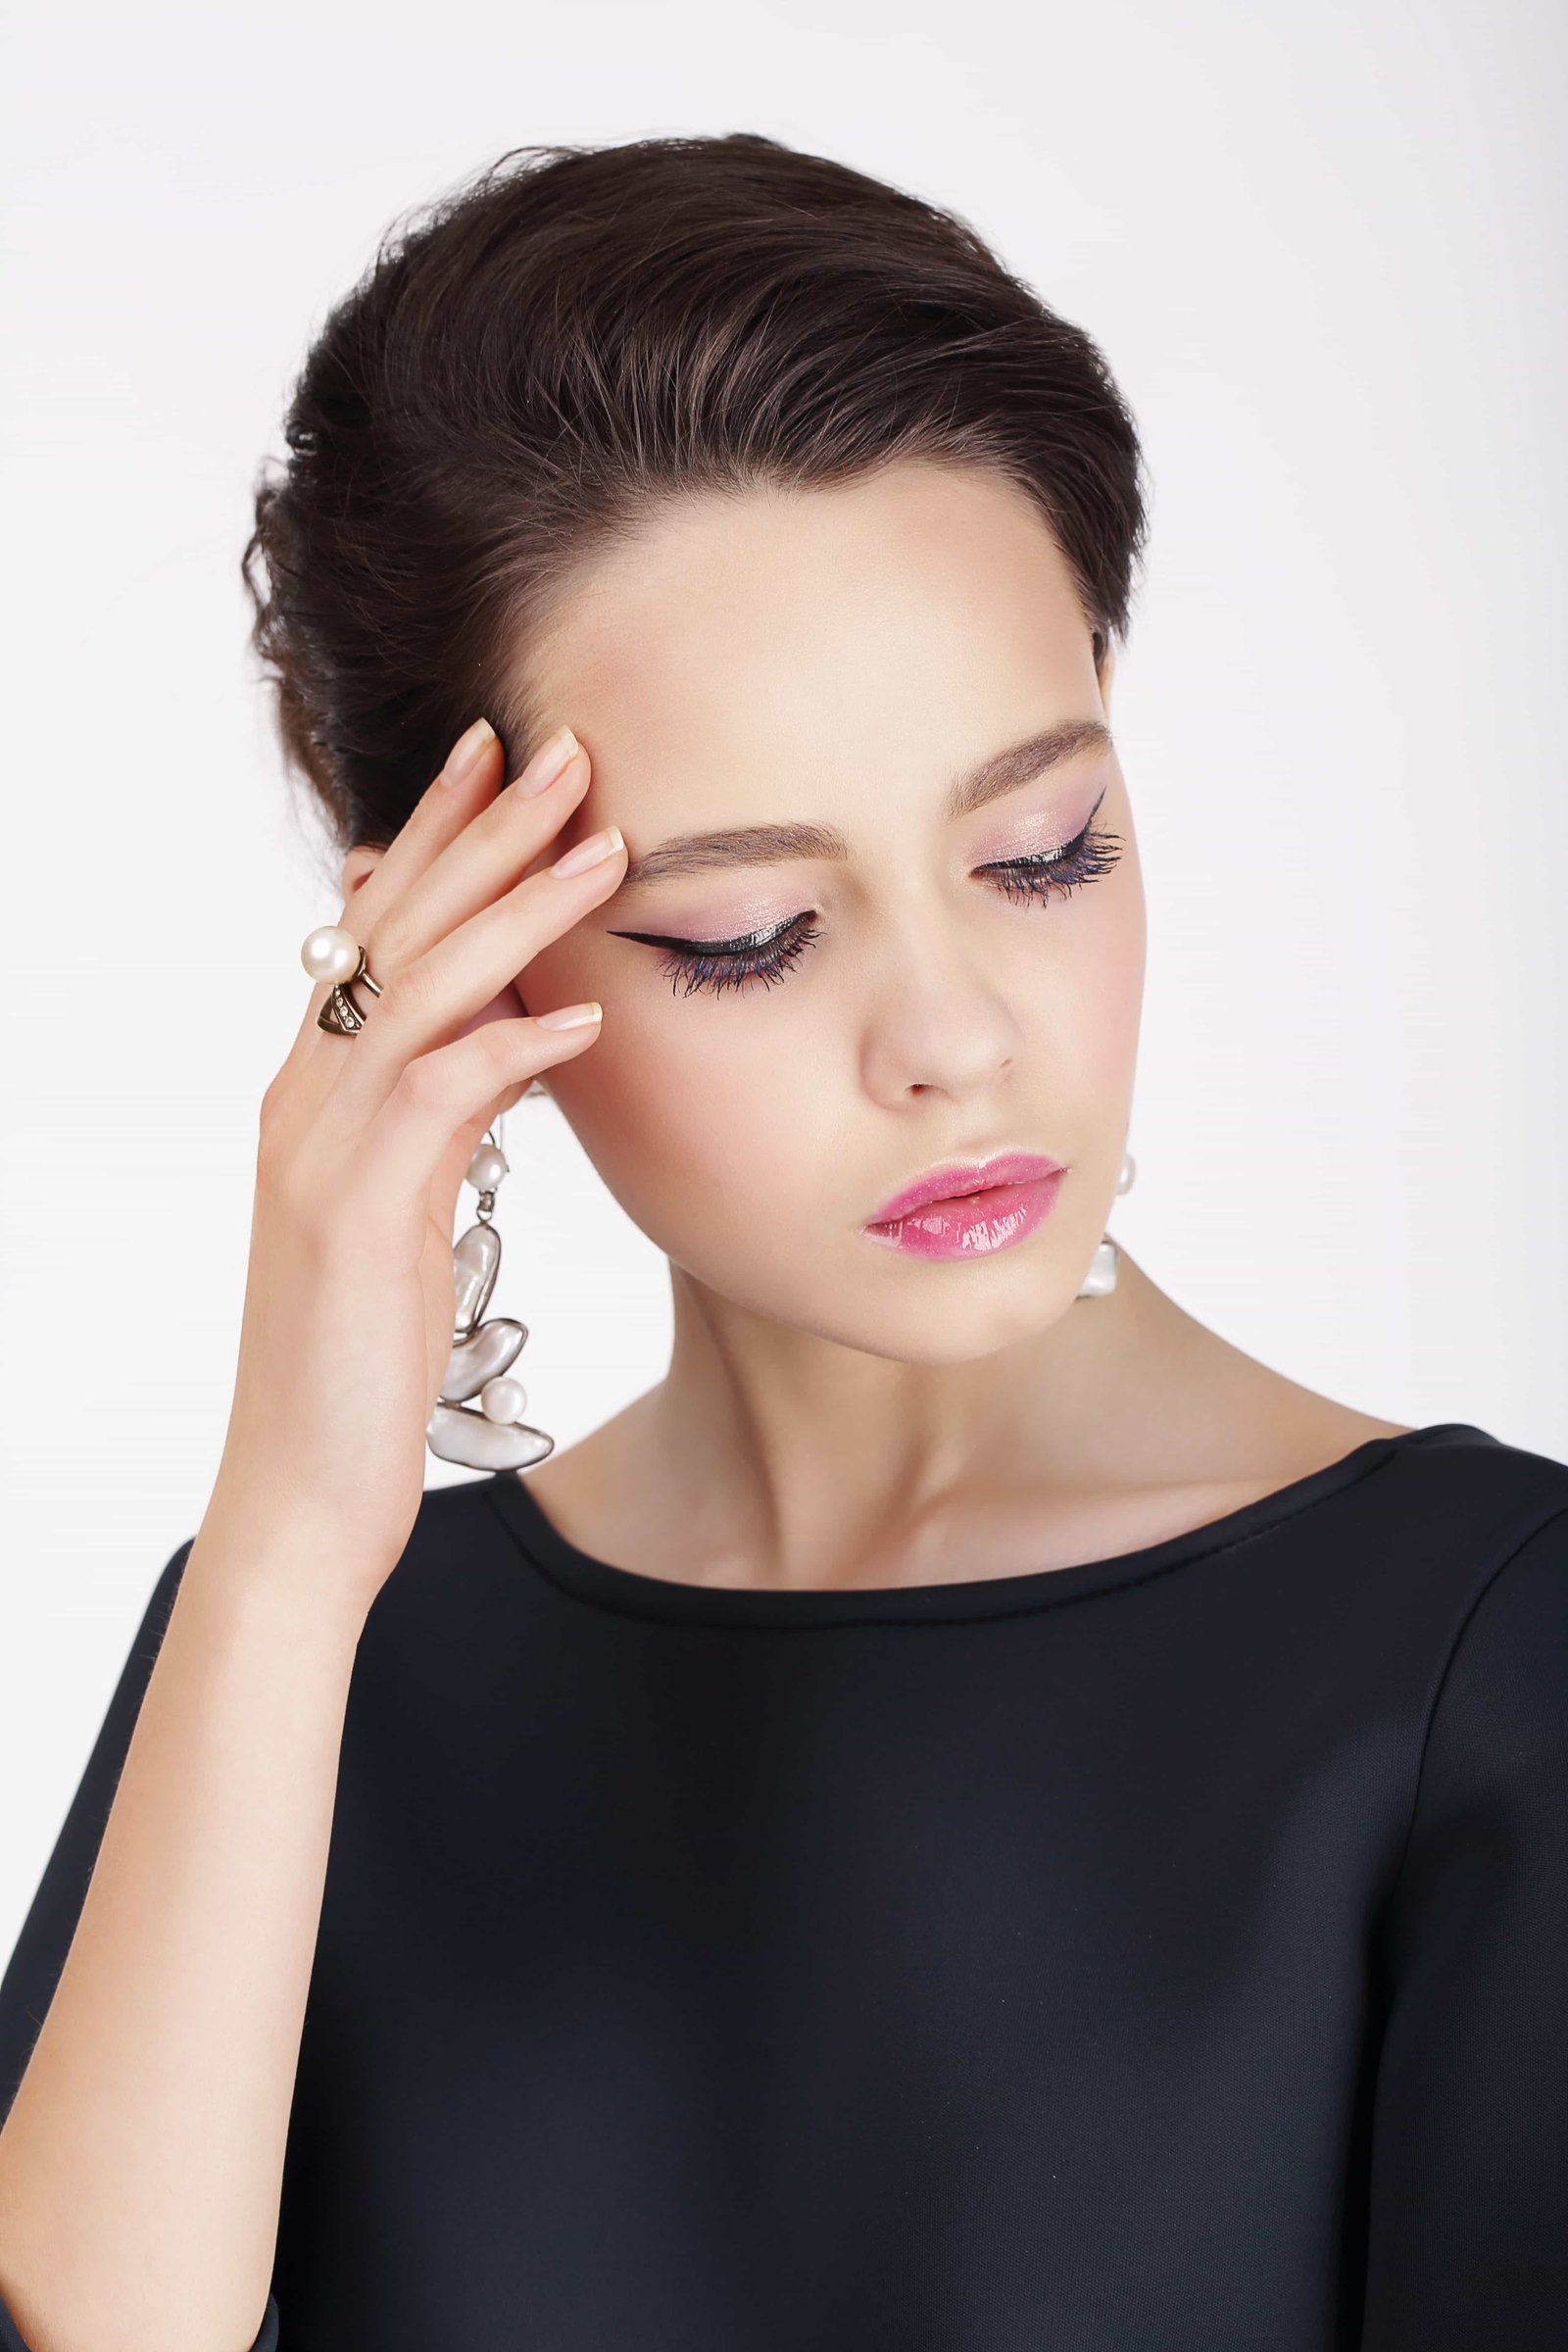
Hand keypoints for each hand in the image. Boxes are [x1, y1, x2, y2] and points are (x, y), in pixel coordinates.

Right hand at [199, 717, 624, 1608]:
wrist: (302, 1490)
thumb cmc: (364, 1355)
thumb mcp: (409, 1210)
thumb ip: (444, 1114)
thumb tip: (510, 1035)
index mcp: (319, 1090)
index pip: (380, 929)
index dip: (440, 835)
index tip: (507, 757)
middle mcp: (306, 1098)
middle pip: (396, 931)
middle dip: (482, 833)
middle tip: (564, 750)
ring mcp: (320, 1153)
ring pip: (415, 993)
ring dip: (512, 914)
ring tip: (601, 848)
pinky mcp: (351, 1218)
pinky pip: (434, 1105)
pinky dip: (506, 1050)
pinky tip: (581, 1019)